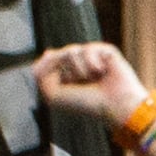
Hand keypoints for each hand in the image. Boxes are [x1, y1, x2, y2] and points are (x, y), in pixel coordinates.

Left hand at [29, 43, 148, 130]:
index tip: (63, 85)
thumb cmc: (87, 104)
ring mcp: (93, 58)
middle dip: (65, 71)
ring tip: (93, 79)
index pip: (48, 60)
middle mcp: (78, 65)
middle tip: (80, 85)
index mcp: (66, 75)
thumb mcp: (53, 94)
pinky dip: (92, 63)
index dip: (50, 69)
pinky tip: (102, 72)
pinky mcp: (106, 51)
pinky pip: (88, 49)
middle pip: (57, 54)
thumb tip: (48, 51)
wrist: (115, 106)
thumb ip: (40, 73)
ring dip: (80, 69)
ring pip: (72, 50)